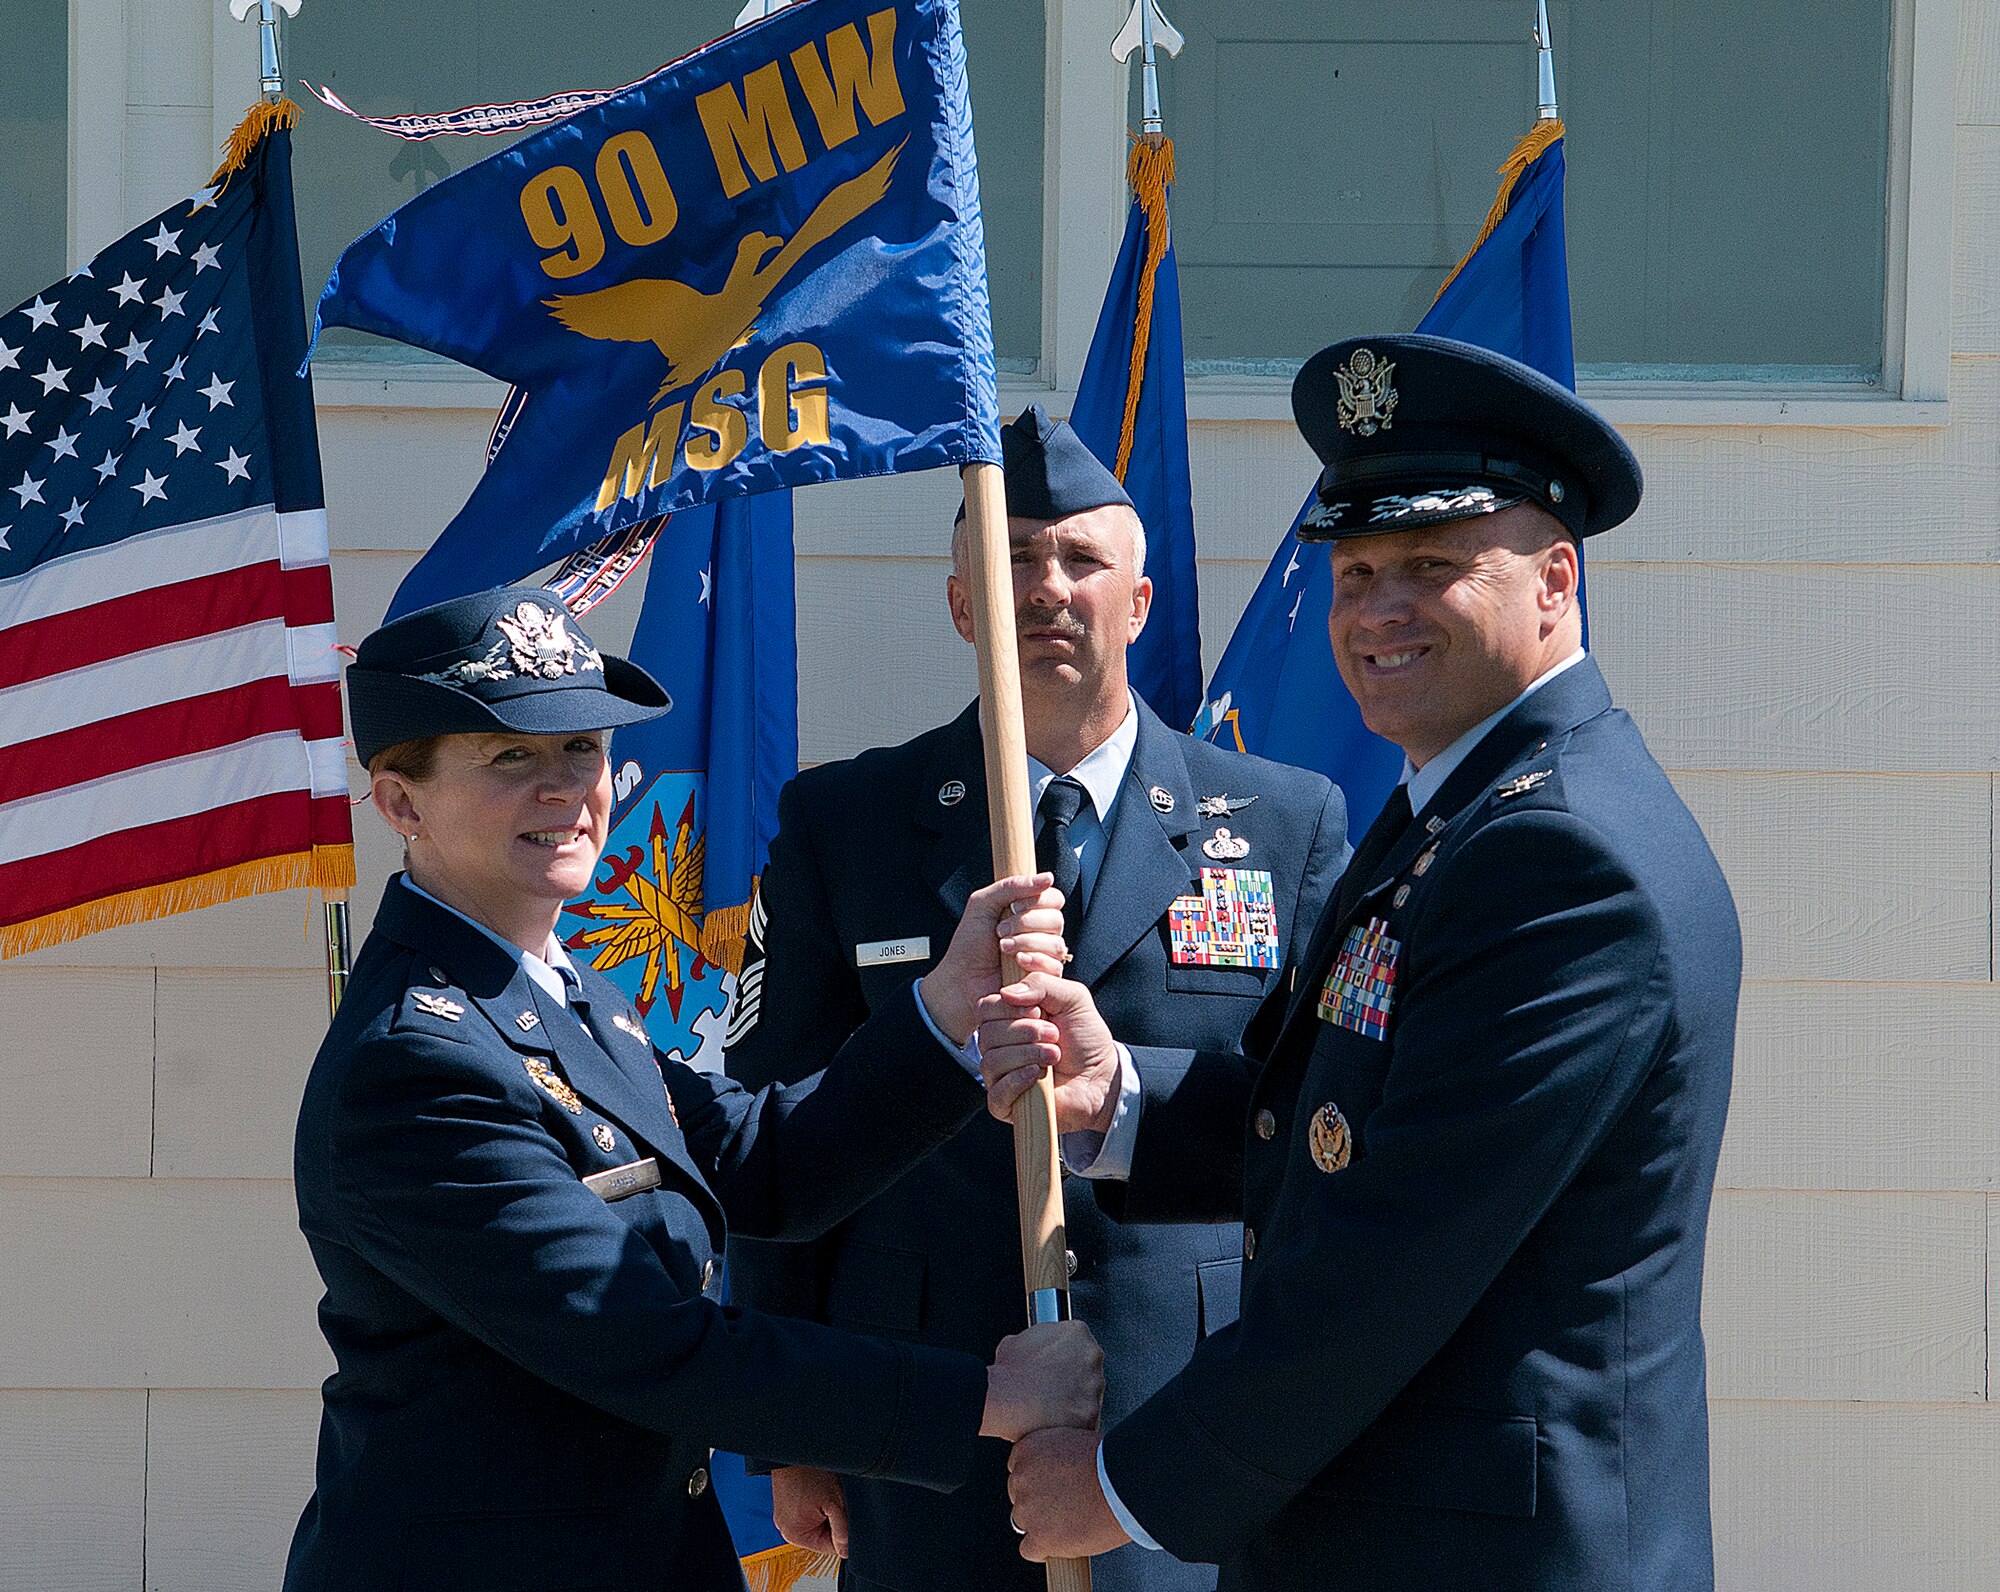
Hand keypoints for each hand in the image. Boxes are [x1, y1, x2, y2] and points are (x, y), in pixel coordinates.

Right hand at [769, 1466, 848, 1558]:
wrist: (795, 1446)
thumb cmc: (812, 1471)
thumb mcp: (834, 1503)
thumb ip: (842, 1531)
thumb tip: (847, 1552)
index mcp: (795, 1534)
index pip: (829, 1547)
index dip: (844, 1533)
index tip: (847, 1514)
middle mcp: (786, 1528)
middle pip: (823, 1534)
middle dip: (834, 1519)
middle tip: (837, 1499)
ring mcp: (785, 1515)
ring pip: (818, 1521)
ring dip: (827, 1509)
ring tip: (827, 1491)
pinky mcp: (787, 1504)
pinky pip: (809, 1511)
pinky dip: (818, 1502)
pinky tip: (820, 1488)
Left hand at [919, 873, 1068, 1046]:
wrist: (960, 981)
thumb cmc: (969, 945)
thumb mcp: (982, 904)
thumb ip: (1011, 886)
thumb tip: (1047, 877)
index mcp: (1028, 913)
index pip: (1053, 898)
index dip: (1038, 900)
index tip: (1014, 906)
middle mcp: (1040, 934)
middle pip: (1056, 919)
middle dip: (1026, 922)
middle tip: (1001, 931)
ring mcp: (1043, 957)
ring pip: (1056, 943)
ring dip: (1026, 942)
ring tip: (1003, 948)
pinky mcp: (1044, 980)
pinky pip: (1054, 966)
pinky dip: (1033, 961)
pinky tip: (1016, 962)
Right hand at [976, 972, 1120, 1135]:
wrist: (1101, 1075)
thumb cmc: (1085, 1037)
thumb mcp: (1072, 998)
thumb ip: (1043, 983)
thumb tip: (1007, 992)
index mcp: (1007, 1018)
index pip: (986, 1007)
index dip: (1010, 1007)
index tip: (1040, 1011)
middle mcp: (999, 1046)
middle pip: (988, 1034)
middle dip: (1026, 1032)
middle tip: (1054, 1035)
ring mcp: (1000, 1076)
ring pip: (992, 1061)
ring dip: (1028, 1055)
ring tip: (1054, 1055)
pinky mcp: (1006, 1104)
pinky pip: (996, 1093)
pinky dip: (1017, 1081)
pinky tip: (1037, 1076)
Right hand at [980, 1320, 1103, 1441]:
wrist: (1006, 1401)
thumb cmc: (1009, 1373)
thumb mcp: (1016, 1341)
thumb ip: (1039, 1340)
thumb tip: (1039, 1348)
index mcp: (1077, 1332)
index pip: (1078, 1343)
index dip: (1064, 1357)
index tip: (1055, 1367)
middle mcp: (1092, 1355)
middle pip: (1088, 1368)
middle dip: (1073, 1378)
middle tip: (1052, 1388)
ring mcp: (1095, 1385)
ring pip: (1089, 1395)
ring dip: (1074, 1401)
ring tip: (1050, 1406)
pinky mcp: (1092, 1413)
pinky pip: (1086, 1419)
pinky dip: (1073, 1422)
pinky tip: (1054, 1420)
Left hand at [1008, 1426, 1131, 1561]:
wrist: (1123, 1484)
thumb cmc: (1109, 1461)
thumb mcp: (1073, 1440)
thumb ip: (1055, 1455)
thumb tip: (1056, 1469)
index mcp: (1029, 1448)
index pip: (1019, 1467)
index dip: (1039, 1479)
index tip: (1053, 1485)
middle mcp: (1022, 1477)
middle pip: (1019, 1495)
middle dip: (1038, 1500)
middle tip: (1064, 1503)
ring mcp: (1028, 1509)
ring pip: (1023, 1522)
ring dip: (1042, 1523)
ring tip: (1068, 1522)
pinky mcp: (1040, 1537)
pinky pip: (1029, 1550)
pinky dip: (1043, 1550)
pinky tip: (1060, 1543)